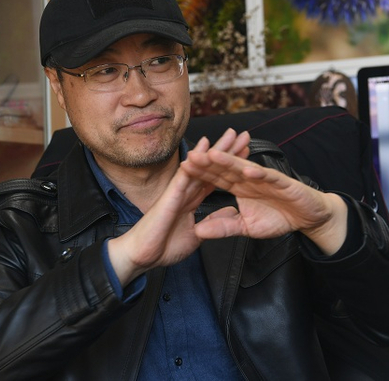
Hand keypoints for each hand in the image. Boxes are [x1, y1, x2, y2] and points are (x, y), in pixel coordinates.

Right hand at [107, 129, 250, 284]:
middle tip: (244, 136)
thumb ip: (212, 222)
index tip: (246, 155)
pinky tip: (205, 145)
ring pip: (202, 165)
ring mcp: (178, 190)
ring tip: (231, 133)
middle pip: (212, 167)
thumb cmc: (163, 246)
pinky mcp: (171, 194)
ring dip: (217, 148)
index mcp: (192, 200)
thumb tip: (230, 212)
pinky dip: (196, 159)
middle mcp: (186, 191)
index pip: (216, 178)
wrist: (142, 255)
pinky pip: (186, 173)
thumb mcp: (196, 235)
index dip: (231, 167)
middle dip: (228, 151)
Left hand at [180, 135, 347, 254]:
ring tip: (213, 155)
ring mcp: (265, 179)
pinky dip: (259, 173)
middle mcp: (249, 179)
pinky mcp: (282, 182)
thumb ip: (224, 227)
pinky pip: (269, 177)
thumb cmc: (279, 217)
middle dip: (209, 162)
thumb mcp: (246, 228)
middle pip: (226, 169)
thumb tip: (198, 231)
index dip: (200, 174)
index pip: (215, 178)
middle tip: (190, 155)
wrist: (308, 217)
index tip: (182, 169)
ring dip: (229, 161)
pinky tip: (248, 170)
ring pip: (244, 168)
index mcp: (239, 187)